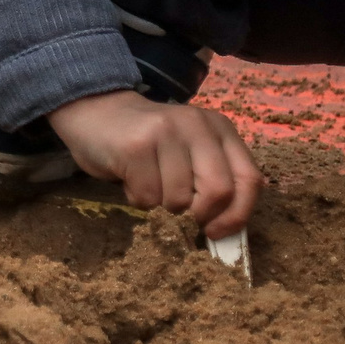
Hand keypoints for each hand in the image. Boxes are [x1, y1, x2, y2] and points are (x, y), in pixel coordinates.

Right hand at [46, 88, 259, 237]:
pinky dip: (137, 200)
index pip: (249, 180)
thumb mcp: (189, 152)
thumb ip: (211, 180)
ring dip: (161, 207)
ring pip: (179, 199)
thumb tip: (222, 232)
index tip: (215, 233)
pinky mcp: (136, 145)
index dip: (237, 215)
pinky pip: (147, 197)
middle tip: (178, 215)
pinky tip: (130, 179)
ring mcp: (166, 132)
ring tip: (148, 185)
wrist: (95, 110)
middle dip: (198, 215)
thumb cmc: (148, 143)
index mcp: (220, 129)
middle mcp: (198, 125)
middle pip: (219, 191)